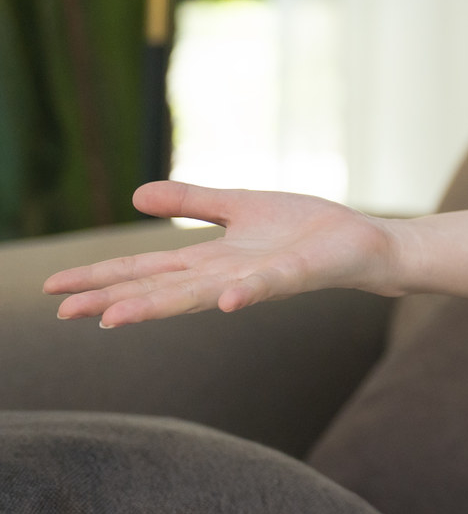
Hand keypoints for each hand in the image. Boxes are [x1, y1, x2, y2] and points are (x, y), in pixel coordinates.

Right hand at [45, 183, 404, 325]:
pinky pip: (268, 284)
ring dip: (160, 306)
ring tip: (115, 317)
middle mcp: (227, 276)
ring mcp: (260, 279)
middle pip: (160, 289)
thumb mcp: (240, 207)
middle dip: (113, 299)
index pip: (145, 270)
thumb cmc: (307, 231)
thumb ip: (193, 202)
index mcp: (211, 260)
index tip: (53, 289)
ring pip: (202, 295)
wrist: (366, 244)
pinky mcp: (297, 274)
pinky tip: (225, 300)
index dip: (101, 278)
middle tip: (63, 313)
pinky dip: (247, 292)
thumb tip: (135, 196)